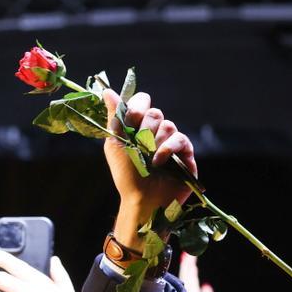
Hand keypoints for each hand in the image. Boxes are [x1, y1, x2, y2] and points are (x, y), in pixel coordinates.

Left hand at [102, 90, 196, 251]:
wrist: (142, 200)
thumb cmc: (126, 175)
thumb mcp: (115, 144)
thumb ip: (114, 117)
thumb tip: (106, 91)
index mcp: (137, 128)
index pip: (142, 102)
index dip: (139, 106)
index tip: (132, 117)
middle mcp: (155, 132)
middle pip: (156, 113)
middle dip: (145, 129)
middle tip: (139, 145)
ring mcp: (171, 142)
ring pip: (168, 125)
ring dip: (155, 143)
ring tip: (149, 160)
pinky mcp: (185, 154)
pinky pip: (181, 139)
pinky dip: (168, 149)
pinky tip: (160, 162)